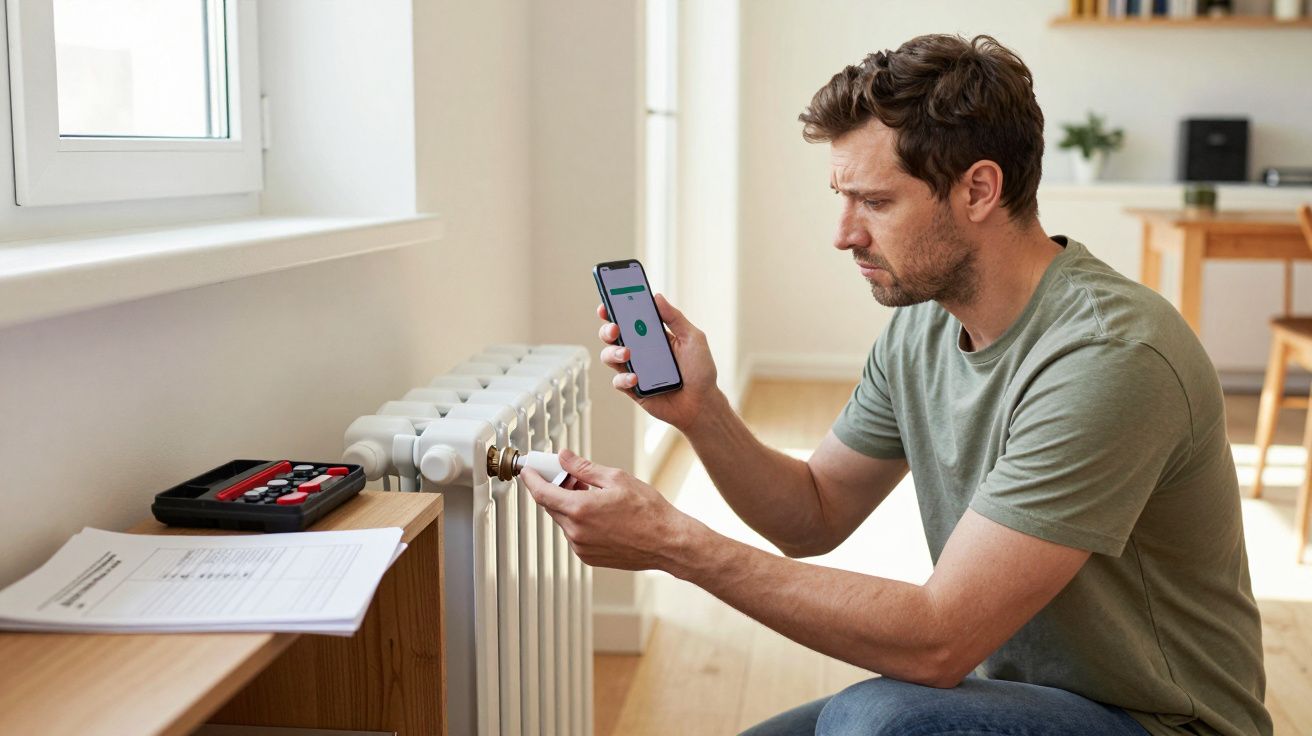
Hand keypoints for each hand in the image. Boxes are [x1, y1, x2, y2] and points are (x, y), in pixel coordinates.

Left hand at [520, 449, 704, 571]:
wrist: (667, 542)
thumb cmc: (648, 511)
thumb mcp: (616, 478)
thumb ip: (584, 468)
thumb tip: (564, 457)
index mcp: (581, 509)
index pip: (542, 493)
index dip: (531, 479)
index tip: (528, 470)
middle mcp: (577, 531)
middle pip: (552, 506)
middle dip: (555, 488)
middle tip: (569, 476)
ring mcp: (582, 547)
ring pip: (564, 520)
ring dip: (569, 505)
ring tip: (591, 493)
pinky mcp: (589, 557)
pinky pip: (575, 534)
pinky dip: (579, 521)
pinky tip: (598, 512)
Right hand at [596, 294, 721, 431]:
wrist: (701, 403)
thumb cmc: (700, 371)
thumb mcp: (693, 338)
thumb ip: (675, 318)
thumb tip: (657, 296)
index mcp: (652, 334)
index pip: (629, 318)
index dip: (614, 309)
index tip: (607, 303)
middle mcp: (640, 350)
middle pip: (612, 335)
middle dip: (607, 329)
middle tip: (615, 328)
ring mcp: (635, 369)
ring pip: (609, 356)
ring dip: (613, 352)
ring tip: (627, 354)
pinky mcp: (633, 389)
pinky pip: (618, 381)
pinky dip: (624, 378)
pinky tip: (636, 378)